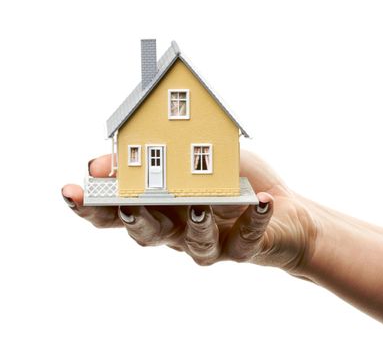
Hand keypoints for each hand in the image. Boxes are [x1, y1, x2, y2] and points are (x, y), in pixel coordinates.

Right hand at [61, 150, 318, 273]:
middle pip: (149, 234)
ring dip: (196, 225)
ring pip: (195, 243)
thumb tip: (99, 164)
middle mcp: (180, 230)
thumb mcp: (197, 160)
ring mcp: (212, 242)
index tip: (70, 192)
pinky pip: (247, 240)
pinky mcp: (245, 249)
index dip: (94, 206)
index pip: (120, 212)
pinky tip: (260, 203)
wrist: (286, 212)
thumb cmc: (236, 181)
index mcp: (164, 208)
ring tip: (200, 205)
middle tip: (130, 205)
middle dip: (138, 220)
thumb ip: (154, 160)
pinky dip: (254, 220)